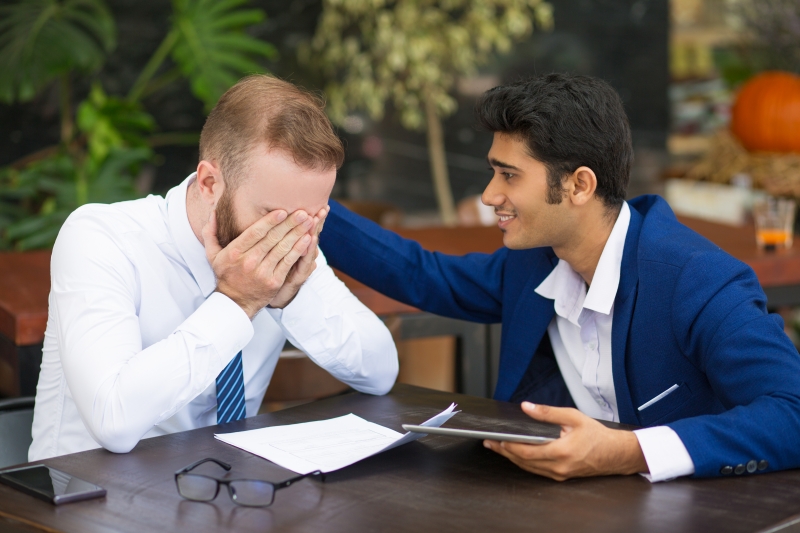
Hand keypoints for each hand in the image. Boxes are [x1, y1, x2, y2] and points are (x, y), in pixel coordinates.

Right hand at [203, 209, 314, 317]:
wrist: (235, 302)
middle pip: (273, 238)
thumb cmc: (226, 274)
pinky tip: (308, 239)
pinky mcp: (275, 281)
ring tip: (310, 221)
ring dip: (298, 234)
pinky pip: (289, 262)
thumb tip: (213, 213)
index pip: (255, 233)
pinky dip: (299, 250)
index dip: (270, 221)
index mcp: (235, 252)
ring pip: (283, 249)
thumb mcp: (212, 255)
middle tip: (303, 212)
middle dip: (290, 224)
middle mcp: (249, 261)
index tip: (283, 211)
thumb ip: (210, 233)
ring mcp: (263, 272)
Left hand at [270, 206, 329, 307]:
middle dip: (317, 221)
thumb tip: (282, 220)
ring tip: (318, 218)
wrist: (267, 297)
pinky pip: (304, 261)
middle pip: (312, 235)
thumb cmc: (269, 273)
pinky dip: (307, 250)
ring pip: (310, 247)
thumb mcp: (274, 254)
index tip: (322, 204)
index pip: (308, 230)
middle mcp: (303, 256)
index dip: (315, 218)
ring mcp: (302, 266)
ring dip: (314, 232)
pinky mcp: (298, 276)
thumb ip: (277, 238)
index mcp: (297, 248)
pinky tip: (310, 238)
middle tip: (324, 208)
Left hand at [483, 402, 647, 480]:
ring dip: (511, 457)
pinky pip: (536, 470)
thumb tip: (526, 407)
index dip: (508, 446)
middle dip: (504, 451)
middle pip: (523, 461)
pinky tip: (515, 454)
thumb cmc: (596, 435)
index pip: (526, 451)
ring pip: (528, 468)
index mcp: (561, 452)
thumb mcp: (572, 417)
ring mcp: (559, 474)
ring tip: (497, 447)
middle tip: (489, 443)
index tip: (495, 439)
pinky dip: (523, 462)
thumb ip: (547, 413)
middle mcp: (558, 467)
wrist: (616, 454)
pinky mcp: (560, 476)